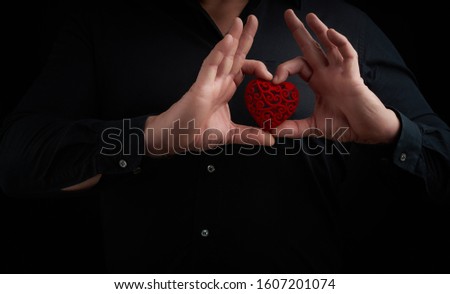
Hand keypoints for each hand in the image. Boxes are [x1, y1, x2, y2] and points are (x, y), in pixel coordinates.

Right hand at [145, 15, 273, 155]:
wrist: (177, 138)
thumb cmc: (196, 133)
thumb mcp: (231, 135)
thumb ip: (251, 135)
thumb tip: (271, 139)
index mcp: (225, 90)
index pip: (243, 69)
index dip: (256, 66)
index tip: (270, 75)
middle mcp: (218, 82)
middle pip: (234, 55)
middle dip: (244, 37)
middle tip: (253, 19)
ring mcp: (209, 82)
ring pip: (223, 55)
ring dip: (232, 37)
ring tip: (241, 21)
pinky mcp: (200, 86)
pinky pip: (211, 65)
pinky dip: (219, 52)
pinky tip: (228, 39)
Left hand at [272, 10, 399, 143]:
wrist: (365, 131)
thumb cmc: (343, 125)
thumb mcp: (312, 127)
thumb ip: (292, 128)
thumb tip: (271, 130)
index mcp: (318, 82)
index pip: (298, 65)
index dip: (284, 68)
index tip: (274, 79)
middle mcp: (328, 73)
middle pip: (311, 47)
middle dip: (299, 31)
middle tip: (288, 14)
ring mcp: (340, 72)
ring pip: (329, 45)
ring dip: (320, 30)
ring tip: (309, 16)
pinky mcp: (353, 75)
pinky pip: (348, 54)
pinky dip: (340, 42)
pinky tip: (330, 33)